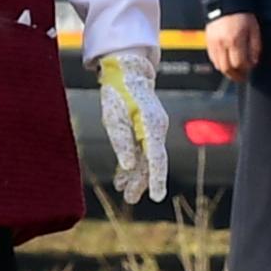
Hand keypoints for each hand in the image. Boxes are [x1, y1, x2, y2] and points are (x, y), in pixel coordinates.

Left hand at [97, 50, 171, 201]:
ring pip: (146, 158)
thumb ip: (122, 142)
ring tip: (124, 192)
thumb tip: (130, 165)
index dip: (156, 179)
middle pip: (152, 162)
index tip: (156, 197)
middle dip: (142, 182)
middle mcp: (157, 129)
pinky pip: (141, 150)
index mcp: (152, 126)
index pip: (156, 158)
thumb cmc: (118, 92)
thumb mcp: (114, 117)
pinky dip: (131, 163)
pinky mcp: (145, 128)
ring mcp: (152, 129)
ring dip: (135, 175)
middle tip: (130, 199)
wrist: (126, 72)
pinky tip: (122, 177)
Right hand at [206, 11, 262, 79]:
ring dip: (227, 71)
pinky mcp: (208, 41)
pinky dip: (219, 63)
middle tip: (242, 77)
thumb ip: (255, 47)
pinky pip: (212, 58)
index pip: (239, 64)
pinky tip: (226, 62)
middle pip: (227, 68)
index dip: (245, 69)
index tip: (250, 69)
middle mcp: (222, 44)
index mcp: (235, 41)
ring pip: (218, 65)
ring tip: (235, 71)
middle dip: (235, 75)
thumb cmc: (242, 15)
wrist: (226, 3)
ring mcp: (213, 43)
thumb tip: (253, 62)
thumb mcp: (254, 29)